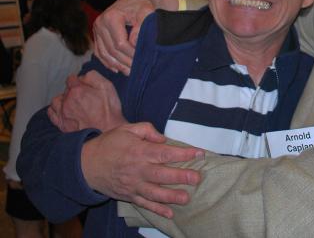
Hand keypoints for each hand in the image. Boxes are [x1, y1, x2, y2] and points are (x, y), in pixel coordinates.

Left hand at [48, 71, 126, 132]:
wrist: (108, 130)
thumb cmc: (109, 110)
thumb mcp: (107, 86)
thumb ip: (93, 76)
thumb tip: (83, 76)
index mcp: (77, 90)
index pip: (72, 79)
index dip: (80, 81)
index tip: (86, 86)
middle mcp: (67, 101)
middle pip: (66, 90)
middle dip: (74, 91)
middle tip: (85, 97)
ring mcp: (63, 113)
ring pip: (56, 100)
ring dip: (63, 100)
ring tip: (73, 103)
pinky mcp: (62, 124)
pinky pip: (51, 113)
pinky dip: (56, 110)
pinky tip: (64, 110)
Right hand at [81, 122, 203, 218]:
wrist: (85, 165)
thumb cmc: (109, 144)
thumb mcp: (127, 129)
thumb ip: (147, 130)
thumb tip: (164, 139)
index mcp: (139, 151)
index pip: (164, 153)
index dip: (183, 154)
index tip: (198, 154)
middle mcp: (137, 170)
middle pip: (162, 175)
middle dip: (181, 177)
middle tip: (197, 178)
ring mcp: (133, 185)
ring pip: (155, 193)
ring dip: (171, 197)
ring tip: (187, 198)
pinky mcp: (129, 195)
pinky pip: (144, 204)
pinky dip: (157, 210)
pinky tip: (170, 214)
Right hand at [93, 0, 177, 74]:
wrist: (136, 0)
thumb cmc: (143, 6)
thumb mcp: (147, 13)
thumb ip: (141, 27)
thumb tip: (133, 43)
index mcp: (111, 17)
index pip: (120, 44)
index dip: (131, 55)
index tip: (142, 60)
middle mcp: (100, 23)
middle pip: (111, 50)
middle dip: (125, 62)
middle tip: (137, 70)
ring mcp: (96, 29)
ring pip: (104, 53)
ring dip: (116, 65)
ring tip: (128, 72)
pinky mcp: (96, 34)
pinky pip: (99, 52)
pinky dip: (107, 62)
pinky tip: (117, 69)